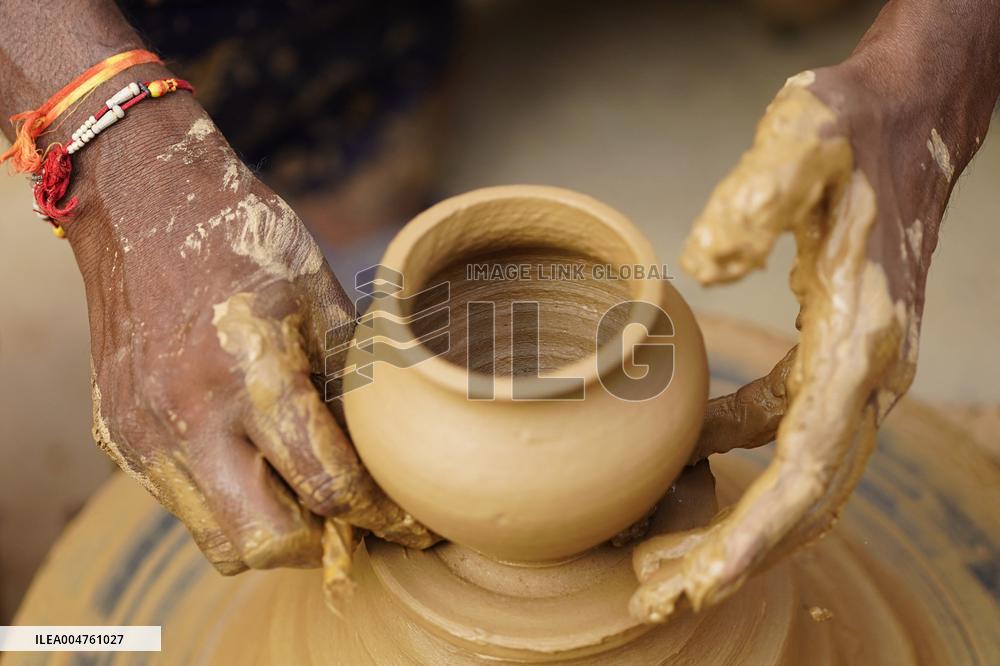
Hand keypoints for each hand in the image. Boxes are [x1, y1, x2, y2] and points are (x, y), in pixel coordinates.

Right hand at [73, 87, 434, 575]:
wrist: (144, 205)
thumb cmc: (247, 243)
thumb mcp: (324, 300)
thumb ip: (355, 386)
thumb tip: (390, 456)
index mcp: (252, 370)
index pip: (329, 485)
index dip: (384, 516)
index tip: (414, 526)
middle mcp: (189, 416)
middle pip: (268, 542)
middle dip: (324, 544)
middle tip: (358, 521)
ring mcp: (143, 433)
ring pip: (219, 540)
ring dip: (274, 532)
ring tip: (306, 493)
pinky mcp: (117, 437)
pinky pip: (183, 505)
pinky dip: (229, 501)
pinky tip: (254, 460)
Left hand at [630, 52, 991, 620]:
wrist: (907, 120)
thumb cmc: (855, 129)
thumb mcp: (805, 136)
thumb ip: (756, 198)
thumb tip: (703, 266)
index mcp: (863, 338)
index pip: (809, 465)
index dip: (755, 533)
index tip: (698, 582)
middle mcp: (869, 372)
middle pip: (805, 497)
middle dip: (733, 555)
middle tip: (653, 592)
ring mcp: (856, 372)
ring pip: (800, 476)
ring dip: (737, 524)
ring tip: (662, 556)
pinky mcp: (835, 358)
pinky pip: (787, 431)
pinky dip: (742, 457)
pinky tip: (694, 454)